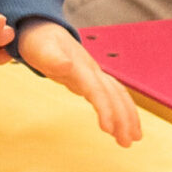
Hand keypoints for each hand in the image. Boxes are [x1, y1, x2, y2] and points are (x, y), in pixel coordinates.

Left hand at [13, 20, 140, 145]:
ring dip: (127, 117)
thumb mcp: (41, 49)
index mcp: (80, 66)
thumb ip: (53, 59)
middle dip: (123, 118)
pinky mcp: (91, 80)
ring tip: (132, 139)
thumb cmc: (39, 41)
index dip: (105, 109)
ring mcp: (93, 75)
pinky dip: (118, 111)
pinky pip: (110, 96)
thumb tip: (67, 66)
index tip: (108, 128)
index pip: (97, 90)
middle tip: (127, 142)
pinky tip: (119, 127)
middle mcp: (92, 70)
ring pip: (117, 96)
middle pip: (114, 95)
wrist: (42, 28)